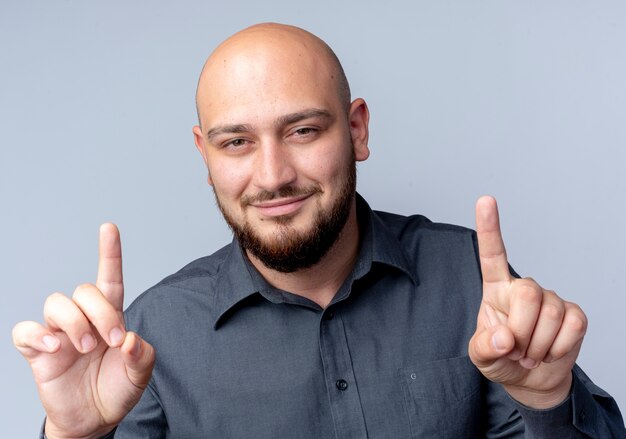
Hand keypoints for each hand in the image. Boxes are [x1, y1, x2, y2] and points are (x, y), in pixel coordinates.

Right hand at [13, 224, 154, 438]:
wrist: (93, 420)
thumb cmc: (116, 390)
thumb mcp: (139, 375)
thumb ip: (142, 356)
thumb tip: (129, 339)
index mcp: (110, 318)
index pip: (109, 279)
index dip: (109, 254)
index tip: (109, 228)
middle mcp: (84, 319)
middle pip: (84, 290)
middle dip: (100, 312)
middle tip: (110, 341)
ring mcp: (59, 333)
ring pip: (56, 302)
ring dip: (74, 322)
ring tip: (84, 347)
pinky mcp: (38, 352)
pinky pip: (25, 331)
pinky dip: (36, 335)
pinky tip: (53, 347)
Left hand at [468, 196, 586, 408]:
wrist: (529, 380)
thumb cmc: (500, 358)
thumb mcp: (481, 356)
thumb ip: (485, 346)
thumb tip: (504, 337)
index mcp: (496, 290)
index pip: (492, 255)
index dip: (490, 227)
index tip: (485, 199)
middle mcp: (524, 288)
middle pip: (529, 293)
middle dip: (522, 330)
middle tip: (516, 350)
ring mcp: (551, 299)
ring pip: (552, 313)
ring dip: (538, 345)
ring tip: (529, 354)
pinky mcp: (574, 314)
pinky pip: (574, 326)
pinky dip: (558, 347)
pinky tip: (549, 352)